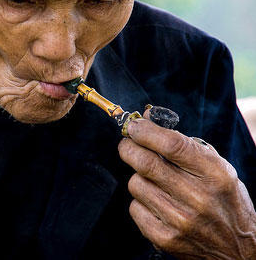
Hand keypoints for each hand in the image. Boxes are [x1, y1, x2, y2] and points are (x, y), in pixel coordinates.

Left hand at [118, 113, 255, 258]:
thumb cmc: (224, 201)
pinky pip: (135, 208)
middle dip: (129, 148)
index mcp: (215, 175)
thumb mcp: (216, 168)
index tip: (134, 125)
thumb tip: (147, 117)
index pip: (172, 145)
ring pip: (136, 184)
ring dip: (139, 178)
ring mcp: (180, 220)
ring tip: (153, 181)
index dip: (147, 131)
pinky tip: (155, 203)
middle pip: (146, 163)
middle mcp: (198, 198)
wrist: (238, 250)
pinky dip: (140, 202)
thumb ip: (183, 142)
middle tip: (127, 145)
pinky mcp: (165, 238)